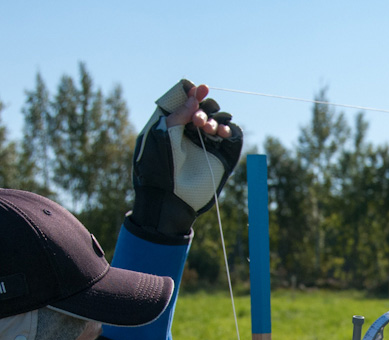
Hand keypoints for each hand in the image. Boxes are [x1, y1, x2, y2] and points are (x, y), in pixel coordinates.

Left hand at [130, 79, 243, 237]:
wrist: (169, 201)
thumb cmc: (156, 171)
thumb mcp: (161, 137)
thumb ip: (177, 116)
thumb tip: (193, 97)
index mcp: (172, 125)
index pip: (185, 101)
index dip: (192, 92)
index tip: (201, 88)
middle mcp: (190, 132)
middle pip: (204, 108)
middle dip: (204, 108)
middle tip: (198, 121)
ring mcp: (206, 144)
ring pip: (219, 120)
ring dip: (216, 119)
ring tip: (209, 130)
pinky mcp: (221, 157)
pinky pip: (232, 137)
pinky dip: (230, 130)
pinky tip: (222, 133)